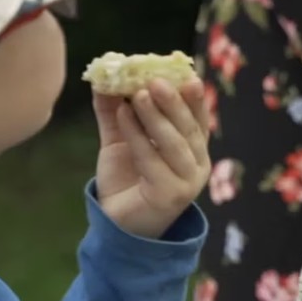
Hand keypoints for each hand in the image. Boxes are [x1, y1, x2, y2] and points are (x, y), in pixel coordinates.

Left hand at [93, 78, 210, 238]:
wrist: (115, 224)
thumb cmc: (126, 180)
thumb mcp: (120, 139)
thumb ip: (115, 111)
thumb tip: (103, 78)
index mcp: (193, 149)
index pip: (198, 119)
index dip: (193, 98)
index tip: (185, 76)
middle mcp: (197, 165)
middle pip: (189, 128)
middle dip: (173, 102)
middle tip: (155, 80)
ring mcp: (187, 183)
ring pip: (173, 143)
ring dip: (155, 116)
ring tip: (138, 94)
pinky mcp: (170, 196)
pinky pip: (153, 160)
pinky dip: (138, 136)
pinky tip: (124, 116)